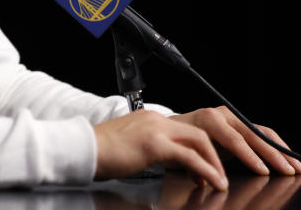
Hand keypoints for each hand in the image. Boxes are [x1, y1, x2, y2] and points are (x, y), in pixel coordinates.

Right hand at [93, 109, 228, 189]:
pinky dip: (205, 170)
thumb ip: (146, 149)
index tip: (205, 169)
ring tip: (218, 181)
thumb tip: (160, 163)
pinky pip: (189, 157)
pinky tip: (210, 182)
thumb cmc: (99, 152)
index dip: (201, 150)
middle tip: (219, 176)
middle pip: (198, 133)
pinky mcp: (154, 144)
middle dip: (215, 155)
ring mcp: (156, 130)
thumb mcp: (129, 146)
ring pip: (199, 141)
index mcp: (149, 119)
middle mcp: (156, 120)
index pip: (184, 131)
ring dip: (214, 163)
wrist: (82, 148)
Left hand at [171, 106, 300, 175]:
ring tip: (297, 166)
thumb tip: (209, 180)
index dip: (250, 157)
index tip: (263, 171)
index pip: (234, 140)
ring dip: (281, 151)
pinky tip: (288, 157)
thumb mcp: (184, 154)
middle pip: (254, 135)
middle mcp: (224, 115)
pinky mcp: (240, 124)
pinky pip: (263, 133)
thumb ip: (198, 165)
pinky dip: (277, 146)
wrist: (173, 129)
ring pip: (263, 132)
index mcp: (209, 120)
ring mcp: (233, 118)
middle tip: (290, 171)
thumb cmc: (179, 143)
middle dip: (274, 155)